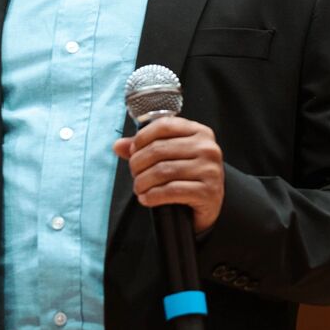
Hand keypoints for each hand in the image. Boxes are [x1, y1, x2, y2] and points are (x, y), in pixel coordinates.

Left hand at [113, 117, 223, 233]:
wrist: (210, 203)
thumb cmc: (188, 175)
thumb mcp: (170, 156)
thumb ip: (145, 147)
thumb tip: (118, 145)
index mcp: (199, 132)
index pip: (163, 126)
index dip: (142, 138)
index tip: (133, 151)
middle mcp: (207, 148)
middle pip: (159, 150)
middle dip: (138, 163)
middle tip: (134, 174)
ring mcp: (210, 170)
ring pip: (162, 171)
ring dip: (142, 182)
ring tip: (138, 188)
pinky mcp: (208, 192)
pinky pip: (170, 191)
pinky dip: (152, 196)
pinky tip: (146, 199)